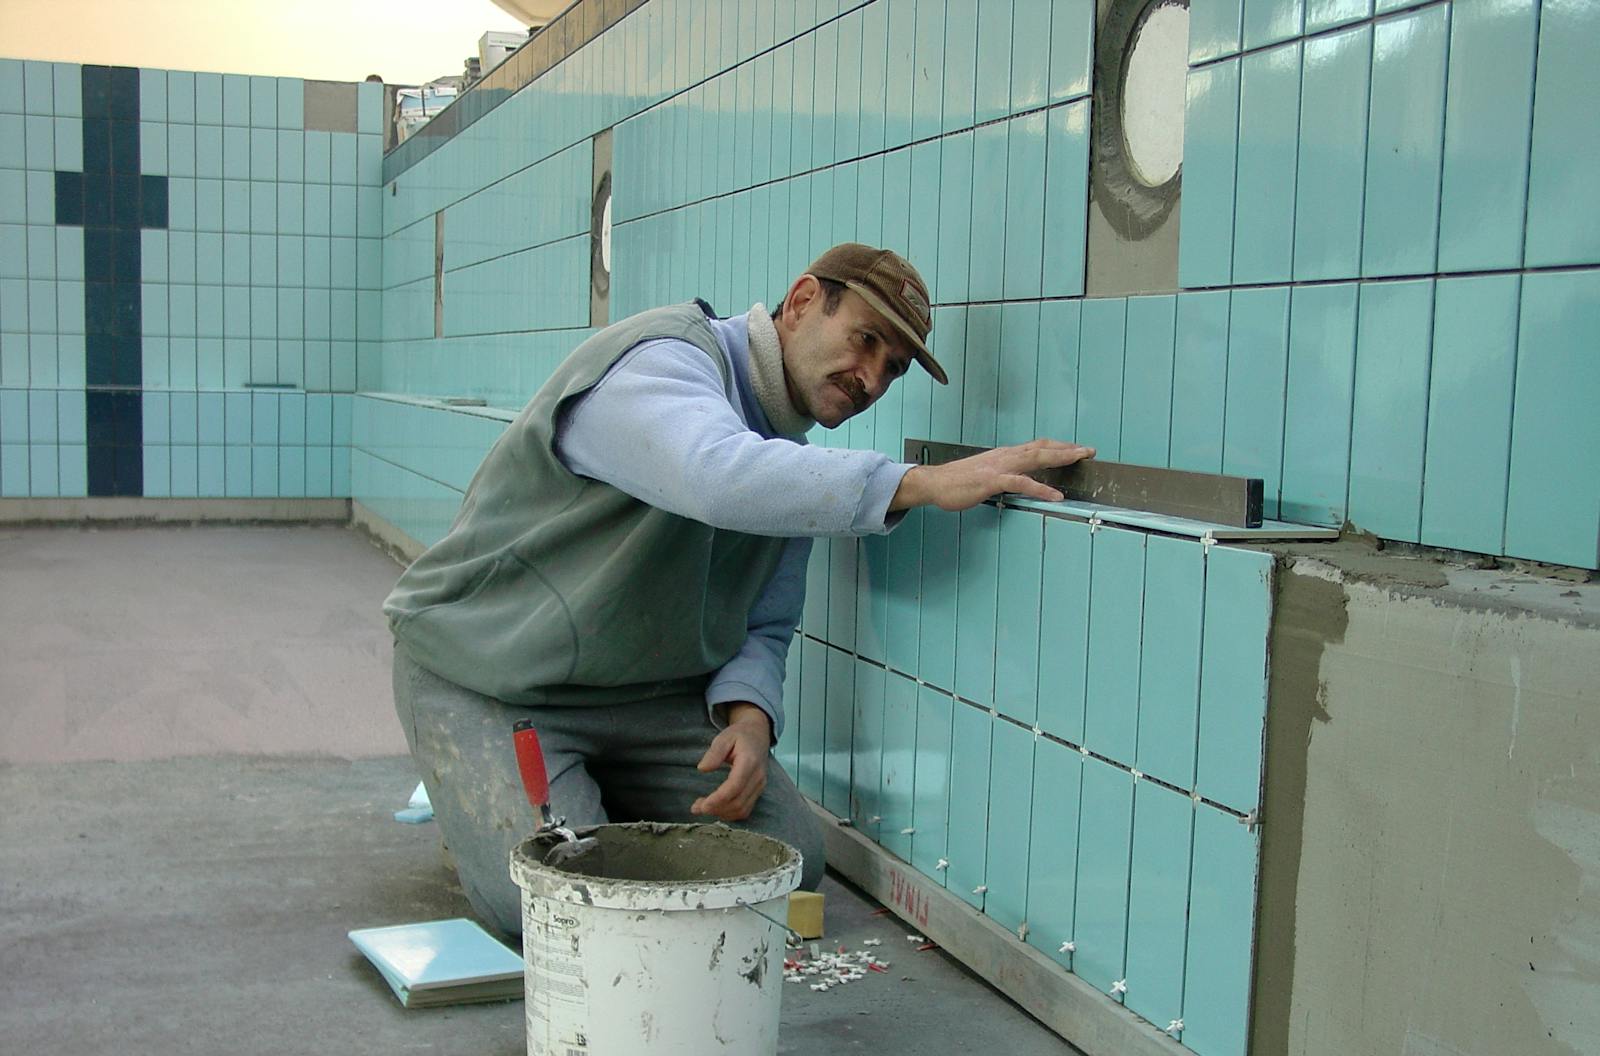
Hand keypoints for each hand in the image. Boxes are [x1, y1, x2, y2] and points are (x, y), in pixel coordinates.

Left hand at [692, 703, 771, 821]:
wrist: (758, 735)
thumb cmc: (739, 735)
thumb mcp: (724, 737)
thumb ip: (714, 753)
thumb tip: (702, 769)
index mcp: (749, 762)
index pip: (735, 786)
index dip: (718, 799)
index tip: (701, 805)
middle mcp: (758, 777)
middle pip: (738, 802)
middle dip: (716, 809)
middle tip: (696, 807)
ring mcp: (760, 786)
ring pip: (742, 810)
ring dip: (721, 813)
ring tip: (702, 807)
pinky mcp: (758, 792)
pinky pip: (745, 810)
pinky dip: (729, 814)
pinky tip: (716, 808)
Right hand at [889, 438, 1095, 511]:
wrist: (933, 483)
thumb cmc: (956, 481)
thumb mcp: (985, 474)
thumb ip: (1003, 475)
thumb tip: (1018, 480)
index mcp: (1004, 455)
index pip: (1036, 446)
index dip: (1058, 446)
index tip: (1076, 449)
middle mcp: (1005, 456)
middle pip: (1042, 447)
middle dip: (1067, 448)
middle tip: (1089, 450)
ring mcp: (999, 466)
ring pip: (1036, 457)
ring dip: (1060, 458)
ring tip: (1080, 460)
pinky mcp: (993, 480)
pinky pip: (1022, 482)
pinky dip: (1041, 489)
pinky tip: (1055, 496)